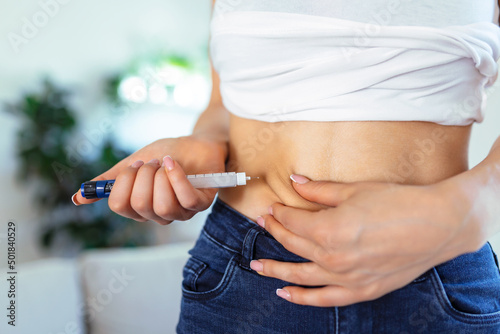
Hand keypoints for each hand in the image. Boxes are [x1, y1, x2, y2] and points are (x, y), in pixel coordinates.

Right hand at [72, 135, 226, 224]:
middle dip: (144, 175)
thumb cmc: (167, 154)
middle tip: (153, 162)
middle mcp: (159, 215)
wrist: (197, 142)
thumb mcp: (133, 164)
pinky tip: (173, 163)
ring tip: (166, 163)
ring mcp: (181, 212)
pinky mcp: (201, 203)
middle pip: (139, 205)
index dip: (123, 182)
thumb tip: (77, 198)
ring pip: (162, 206)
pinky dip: (176, 177)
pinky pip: (185, 198)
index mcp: (140, 207)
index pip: (119, 206)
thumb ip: (109, 180)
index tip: (134, 165)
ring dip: (161, 176)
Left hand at [251, 175, 473, 306]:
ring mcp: (346, 278)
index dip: (279, 212)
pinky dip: (301, 297)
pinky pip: (322, 298)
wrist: (439, 225)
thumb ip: (319, 191)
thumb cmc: (399, 203)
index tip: (272, 207)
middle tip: (263, 222)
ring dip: (274, 268)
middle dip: (274, 231)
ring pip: (299, 275)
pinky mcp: (361, 290)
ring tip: (256, 265)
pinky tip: (284, 292)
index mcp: (328, 230)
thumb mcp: (354, 191)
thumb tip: (295, 182)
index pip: (292, 221)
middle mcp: (332, 258)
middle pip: (292, 244)